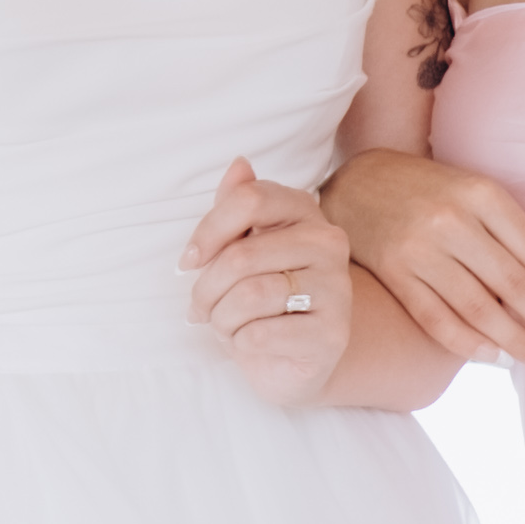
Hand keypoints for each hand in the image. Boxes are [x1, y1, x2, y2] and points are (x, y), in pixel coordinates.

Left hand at [182, 156, 356, 411]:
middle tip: (200, 308)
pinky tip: (246, 343)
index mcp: (305, 211)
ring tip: (224, 325)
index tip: (188, 261)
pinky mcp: (332, 334)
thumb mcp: (245, 247)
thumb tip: (239, 164)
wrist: (296, 359)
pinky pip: (260, 334)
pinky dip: (238, 343)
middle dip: (205, 290)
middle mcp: (329, 243)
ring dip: (221, 318)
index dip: (208, 231)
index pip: (249, 199)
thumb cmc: (263, 298)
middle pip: (241, 256)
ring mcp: (337, 289)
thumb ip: (239, 204)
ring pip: (248, 296)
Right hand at [329, 147, 524, 371]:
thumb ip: (518, 240)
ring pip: (479, 309)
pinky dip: (469, 344)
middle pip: (514, 286)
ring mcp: (420, 248)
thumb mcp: (476, 196)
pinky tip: (496, 359)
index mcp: (483, 194)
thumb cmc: (432, 193)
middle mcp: (453, 220)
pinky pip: (437, 318)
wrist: (358, 182)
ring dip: (518, 344)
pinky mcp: (393, 271)